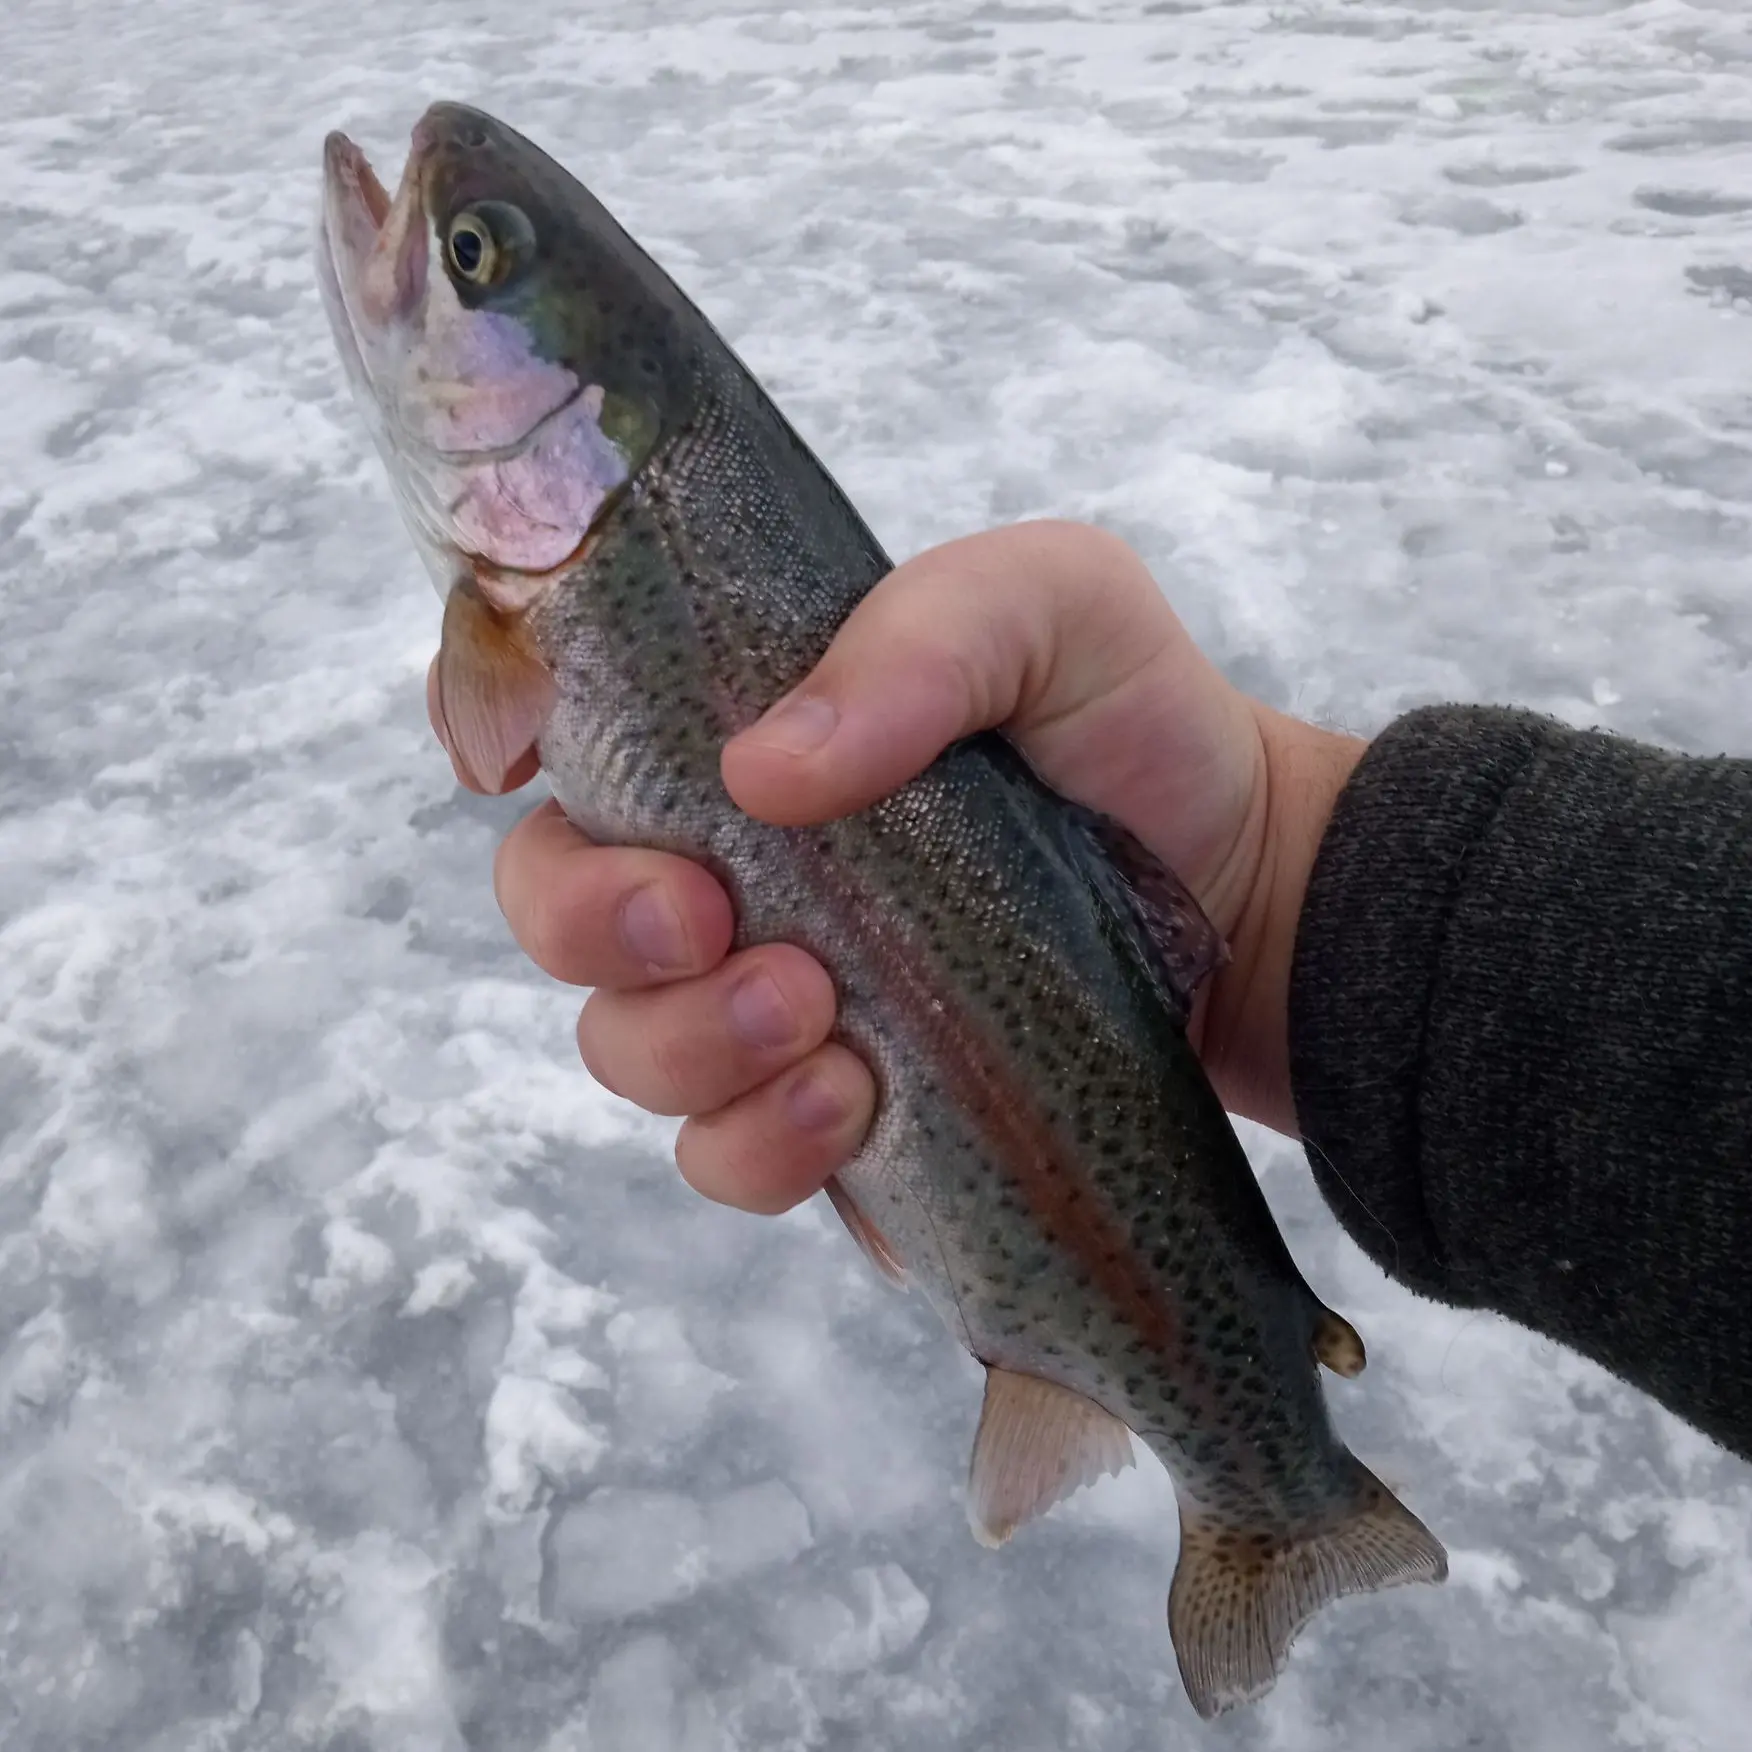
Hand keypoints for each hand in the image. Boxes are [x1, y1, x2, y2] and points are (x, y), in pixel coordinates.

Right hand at [444, 521, 1364, 1211]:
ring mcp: (765, 995)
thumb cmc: (1135, 731)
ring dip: (688, 1044)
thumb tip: (763, 770)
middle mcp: (727, 862)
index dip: (484, 722)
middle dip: (590, 922)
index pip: (551, 710)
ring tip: (821, 1018)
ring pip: (620, 1043)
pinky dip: (757, 1143)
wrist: (1247, 902)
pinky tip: (854, 1103)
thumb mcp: (1059, 611)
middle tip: (712, 920)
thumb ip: (926, 635)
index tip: (514, 760)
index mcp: (742, 728)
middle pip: (548, 901)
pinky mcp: (823, 1112)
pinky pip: (719, 1155)